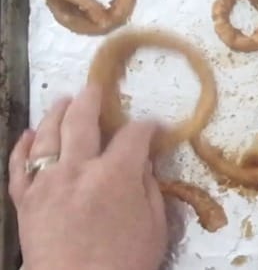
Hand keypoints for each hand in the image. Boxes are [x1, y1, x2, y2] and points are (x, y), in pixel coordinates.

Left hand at [9, 85, 167, 269]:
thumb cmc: (124, 263)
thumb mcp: (154, 227)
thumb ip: (149, 189)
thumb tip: (143, 165)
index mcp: (116, 175)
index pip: (134, 135)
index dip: (146, 126)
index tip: (151, 126)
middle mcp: (79, 169)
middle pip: (82, 121)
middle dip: (91, 99)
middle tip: (95, 87)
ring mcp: (47, 182)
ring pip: (48, 135)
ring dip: (56, 113)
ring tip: (62, 100)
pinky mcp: (25, 200)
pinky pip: (19, 166)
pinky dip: (23, 147)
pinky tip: (29, 134)